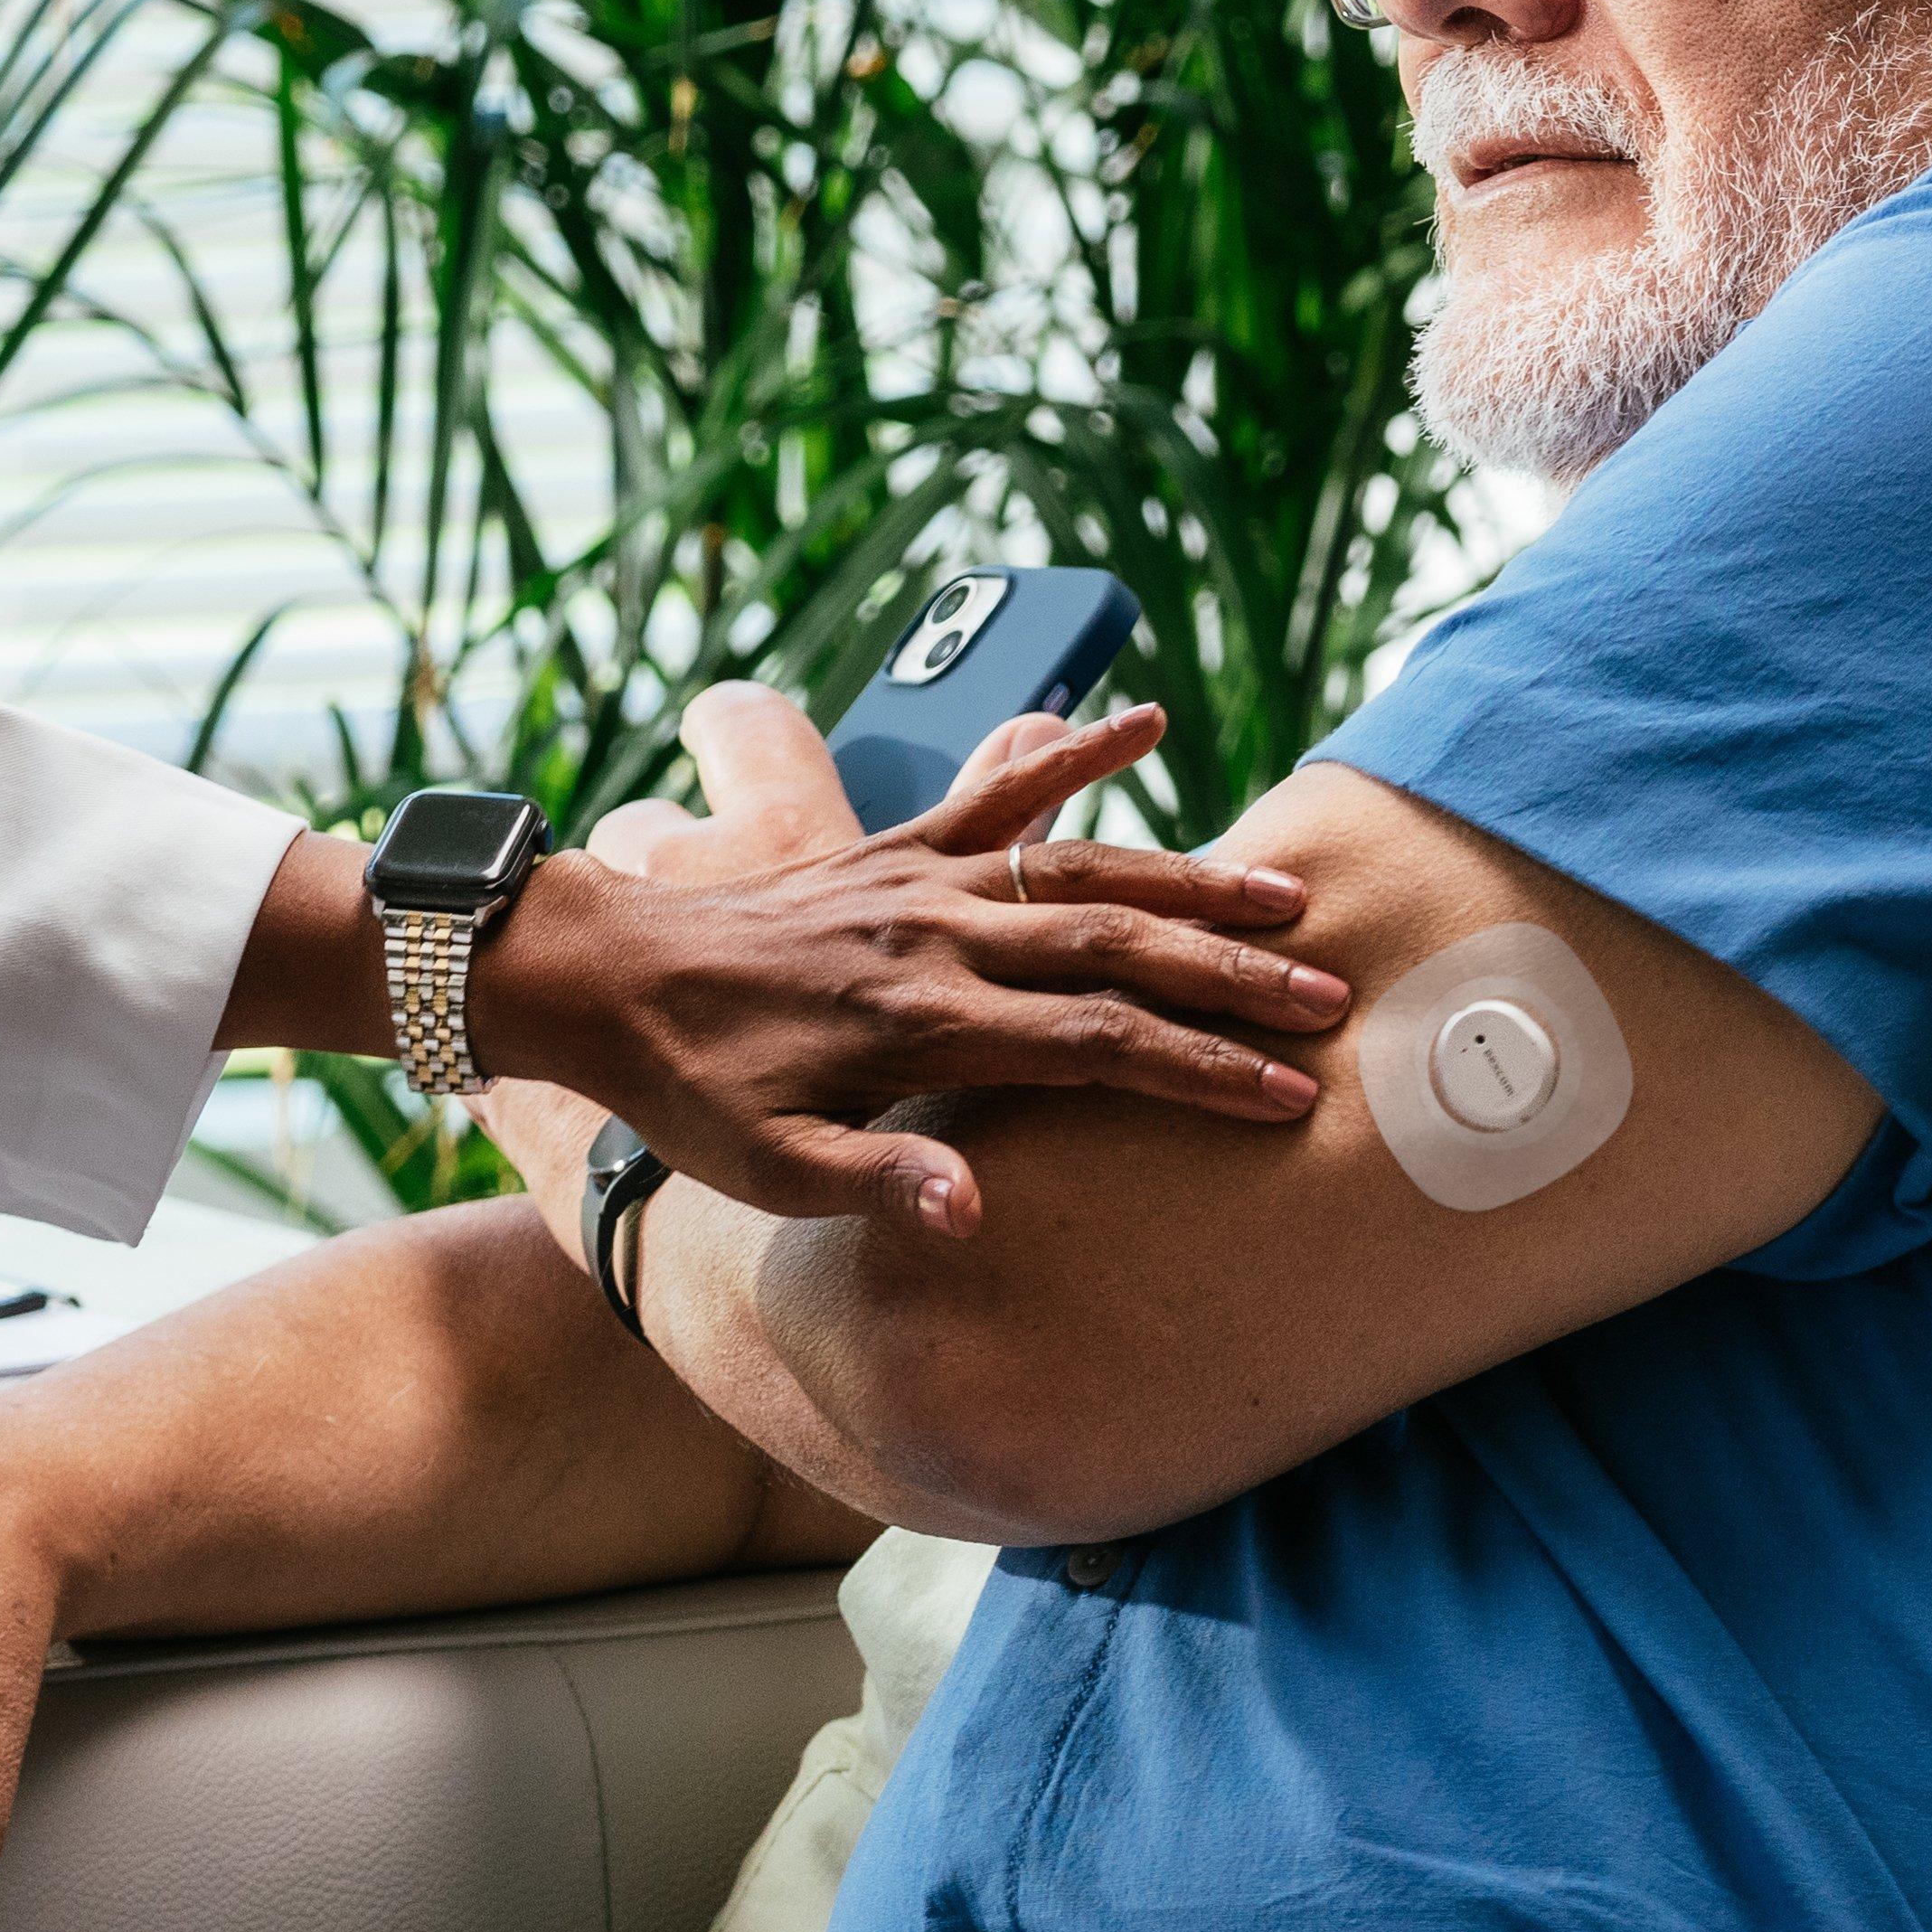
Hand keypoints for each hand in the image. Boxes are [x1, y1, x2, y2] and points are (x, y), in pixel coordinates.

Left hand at [473, 692, 1336, 1240]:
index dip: (1198, 1072)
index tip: (1290, 1097)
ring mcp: (917, 880)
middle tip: (1331, 997)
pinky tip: (1141, 716)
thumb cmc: (688, 1088)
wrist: (600, 975)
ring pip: (1078, 868)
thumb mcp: (765, 1168)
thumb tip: (974, 1215)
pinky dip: (1068, 750)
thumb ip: (875, 1185)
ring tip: (1286, 895)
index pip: (1094, 1044)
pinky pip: (993, 790)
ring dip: (1187, 878)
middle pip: (1114, 947)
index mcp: (919, 1025)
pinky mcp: (893, 844)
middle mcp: (932, 938)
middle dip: (1230, 975)